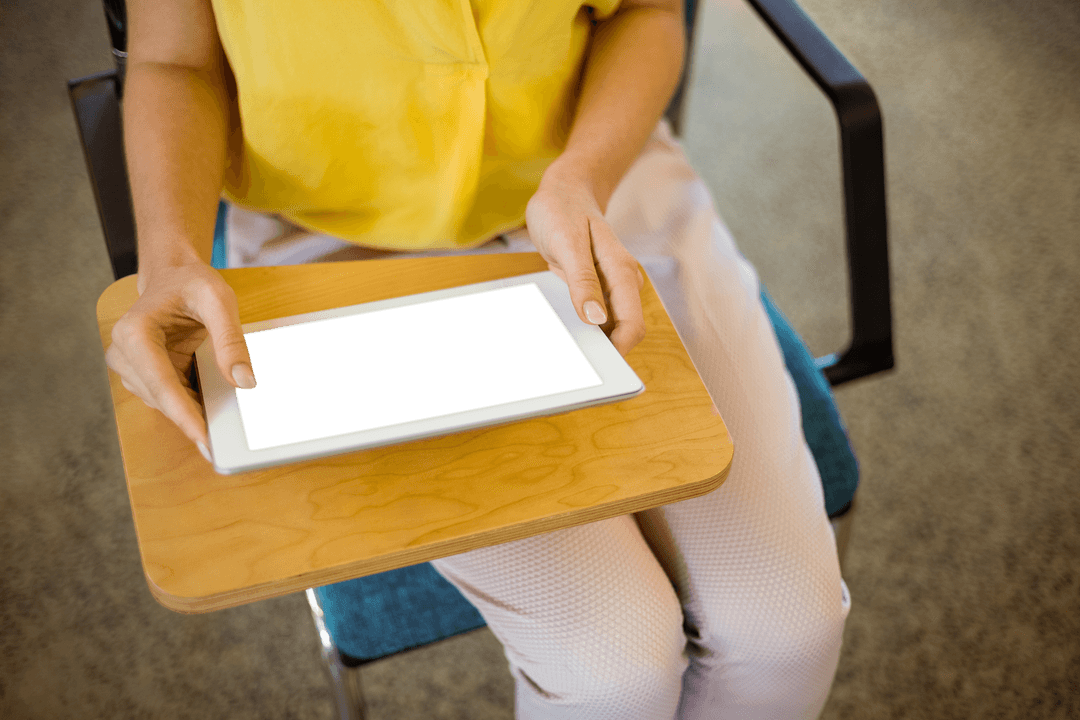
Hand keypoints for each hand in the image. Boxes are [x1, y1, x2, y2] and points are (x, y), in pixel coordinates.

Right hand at [105, 261, 254, 458]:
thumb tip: (244, 381)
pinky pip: (170, 398)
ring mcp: (131, 367)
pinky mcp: (143, 375)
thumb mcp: (218, 300)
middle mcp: (124, 353)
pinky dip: (191, 403)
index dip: (185, 416)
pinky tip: (211, 408)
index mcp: (135, 333)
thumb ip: (231, 339)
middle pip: (163, 399)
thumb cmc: (191, 283)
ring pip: (165, 403)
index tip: (204, 441)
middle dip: (193, 418)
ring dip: (193, 411)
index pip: (162, 384)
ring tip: (224, 423)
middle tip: (225, 444)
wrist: (174, 276)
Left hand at [525, 169, 644, 355]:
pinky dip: (576, 325)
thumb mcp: (567, 242)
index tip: (593, 364)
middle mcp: (621, 283)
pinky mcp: (594, 289)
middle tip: (566, 360)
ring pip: (605, 327)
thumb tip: (595, 318)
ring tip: (555, 344)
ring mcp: (608, 287)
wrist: (565, 190)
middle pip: (620, 331)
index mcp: (621, 271)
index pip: (632, 324)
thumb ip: (582, 279)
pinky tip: (556, 327)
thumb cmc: (564, 209)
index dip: (617, 350)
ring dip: (586, 338)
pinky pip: (590, 316)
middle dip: (599, 349)